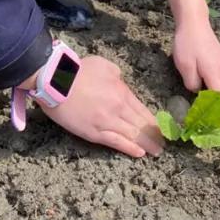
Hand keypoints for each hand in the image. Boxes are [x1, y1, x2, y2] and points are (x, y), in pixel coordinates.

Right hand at [39, 55, 163, 157]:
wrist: (55, 81)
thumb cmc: (77, 70)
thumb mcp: (104, 65)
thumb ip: (117, 76)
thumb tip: (121, 83)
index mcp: (121, 92)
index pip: (143, 111)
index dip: (154, 121)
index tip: (163, 129)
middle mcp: (118, 108)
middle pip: (140, 125)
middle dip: (154, 136)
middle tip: (164, 144)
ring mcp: (106, 122)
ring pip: (132, 135)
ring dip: (146, 145)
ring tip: (157, 151)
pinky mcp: (93, 132)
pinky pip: (114, 142)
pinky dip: (128, 148)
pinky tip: (139, 153)